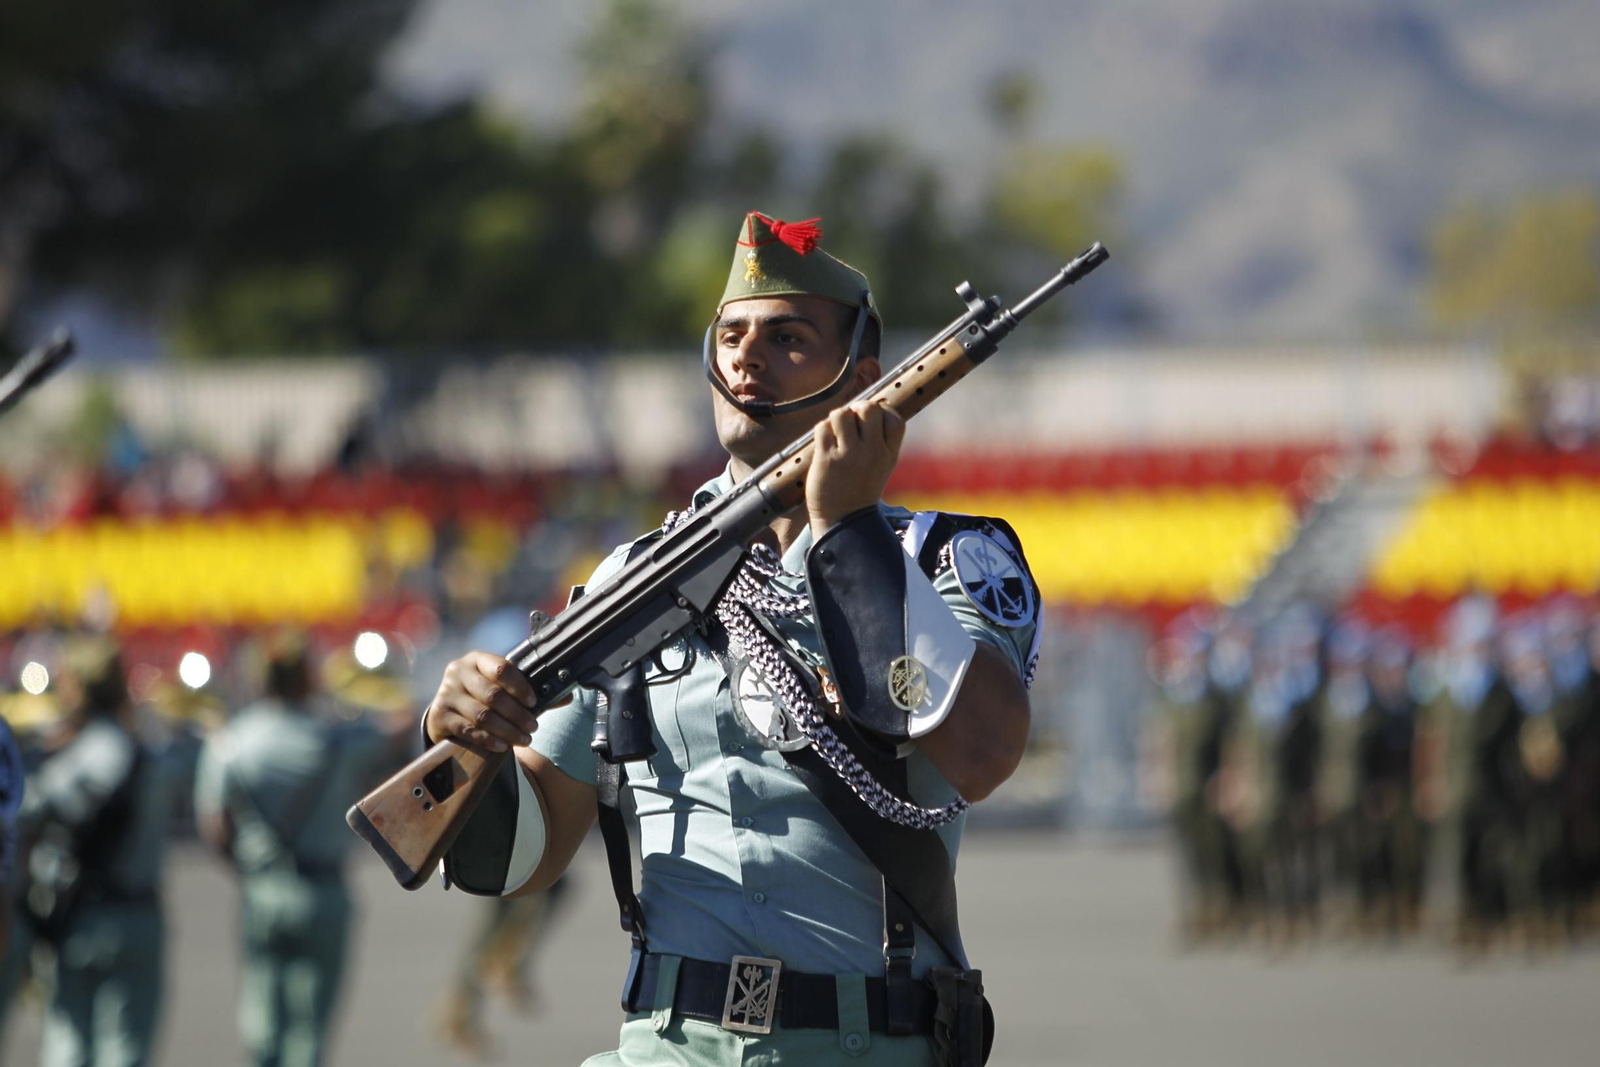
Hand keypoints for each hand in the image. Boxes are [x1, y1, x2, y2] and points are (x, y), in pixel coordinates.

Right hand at [423, 651, 538, 751]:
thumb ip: (530, 693)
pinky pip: (468, 730)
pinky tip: (503, 745)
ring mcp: (446, 693)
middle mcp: (458, 672)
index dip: (520, 687)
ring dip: (507, 730)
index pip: (502, 668)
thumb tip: (566, 697)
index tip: (534, 702)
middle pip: (493, 695)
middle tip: (533, 727)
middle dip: (517, 714)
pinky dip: (488, 740)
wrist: (447, 712)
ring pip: (482, 715)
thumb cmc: (481, 697)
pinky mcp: (440, 715)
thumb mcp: (501, 687)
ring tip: (524, 739)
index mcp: (477, 660)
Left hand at [807, 399, 905, 538]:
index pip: (894, 417)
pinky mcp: (827, 459)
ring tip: (835, 434)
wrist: (843, 521)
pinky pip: (823, 427)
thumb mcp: (881, 465)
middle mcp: (872, 452)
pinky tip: (824, 444)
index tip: (870, 421)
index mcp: (889, 454)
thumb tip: (865, 406)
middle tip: (849, 424)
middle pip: (869, 408)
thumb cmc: (859, 489)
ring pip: (842, 413)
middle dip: (856, 409)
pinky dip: (822, 431)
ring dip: (836, 419)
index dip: (881, 411)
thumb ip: (878, 439)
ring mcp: (849, 455)